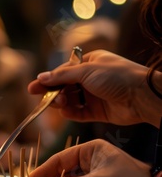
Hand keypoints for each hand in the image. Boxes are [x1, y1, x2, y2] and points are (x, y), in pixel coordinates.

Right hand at [28, 50, 161, 126]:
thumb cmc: (117, 77)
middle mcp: (91, 79)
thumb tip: (41, 77)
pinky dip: (71, 113)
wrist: (142, 96)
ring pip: (70, 101)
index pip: (63, 72)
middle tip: (41, 98)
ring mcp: (94, 96)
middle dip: (53, 92)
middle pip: (64, 87)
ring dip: (62, 103)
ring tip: (60, 104)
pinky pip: (79, 113)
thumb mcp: (86, 71)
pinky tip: (66, 112)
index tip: (33, 88)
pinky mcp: (98, 111)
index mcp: (90, 63)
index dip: (48, 80)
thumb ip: (62, 76)